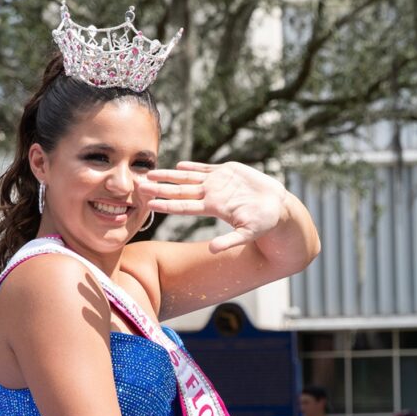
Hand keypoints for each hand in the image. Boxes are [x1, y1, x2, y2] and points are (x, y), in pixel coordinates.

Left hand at [140, 160, 287, 252]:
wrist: (277, 208)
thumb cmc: (263, 223)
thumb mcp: (248, 234)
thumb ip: (229, 241)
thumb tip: (212, 250)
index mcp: (213, 207)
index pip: (183, 205)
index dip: (166, 203)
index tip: (149, 203)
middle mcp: (211, 195)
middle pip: (179, 190)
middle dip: (159, 188)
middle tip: (139, 185)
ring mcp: (218, 183)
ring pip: (188, 177)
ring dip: (169, 175)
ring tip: (151, 173)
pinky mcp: (228, 172)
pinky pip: (206, 169)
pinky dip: (192, 166)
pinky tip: (179, 165)